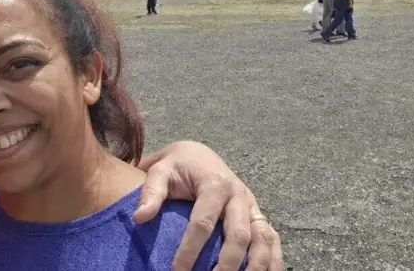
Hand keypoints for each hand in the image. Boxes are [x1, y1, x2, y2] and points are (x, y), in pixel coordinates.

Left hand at [135, 141, 282, 270]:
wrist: (199, 154)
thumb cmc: (178, 166)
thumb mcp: (161, 171)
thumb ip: (151, 192)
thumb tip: (140, 218)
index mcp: (214, 184)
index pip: (203, 222)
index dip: (190, 250)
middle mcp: (238, 195)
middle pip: (238, 234)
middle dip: (227, 263)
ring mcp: (251, 206)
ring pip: (263, 237)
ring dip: (258, 265)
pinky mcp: (257, 215)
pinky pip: (271, 238)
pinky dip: (273, 260)